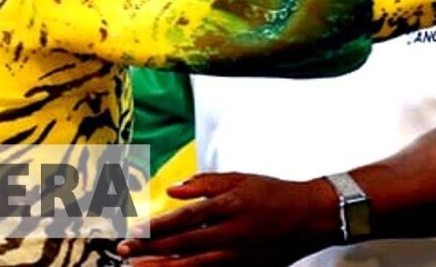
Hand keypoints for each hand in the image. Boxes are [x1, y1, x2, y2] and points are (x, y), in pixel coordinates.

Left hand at [117, 172, 339, 265]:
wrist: (312, 216)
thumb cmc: (274, 193)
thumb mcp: (241, 178)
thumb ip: (205, 184)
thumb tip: (172, 190)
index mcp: (229, 206)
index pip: (183, 218)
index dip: (155, 226)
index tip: (132, 230)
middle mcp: (231, 234)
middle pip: (182, 245)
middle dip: (150, 249)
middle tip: (123, 252)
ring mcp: (238, 256)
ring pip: (192, 266)